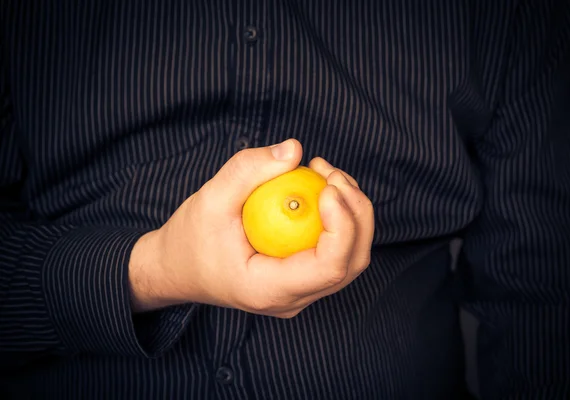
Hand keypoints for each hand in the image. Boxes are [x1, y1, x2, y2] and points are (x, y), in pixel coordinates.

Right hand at [129, 139, 373, 317]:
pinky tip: (321, 190)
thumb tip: (295, 148)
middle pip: (351, 262)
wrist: (177, 269)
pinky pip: (335, 252)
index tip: (328, 186)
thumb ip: (248, 169)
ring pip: (350, 258)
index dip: (343, 226)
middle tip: (333, 174)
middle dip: (356, 215)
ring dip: (352, 214)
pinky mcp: (301, 279)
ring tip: (327, 176)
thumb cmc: (189, 238)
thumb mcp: (210, 198)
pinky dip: (339, 220)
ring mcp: (300, 293)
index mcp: (269, 290)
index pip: (329, 268)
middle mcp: (292, 300)